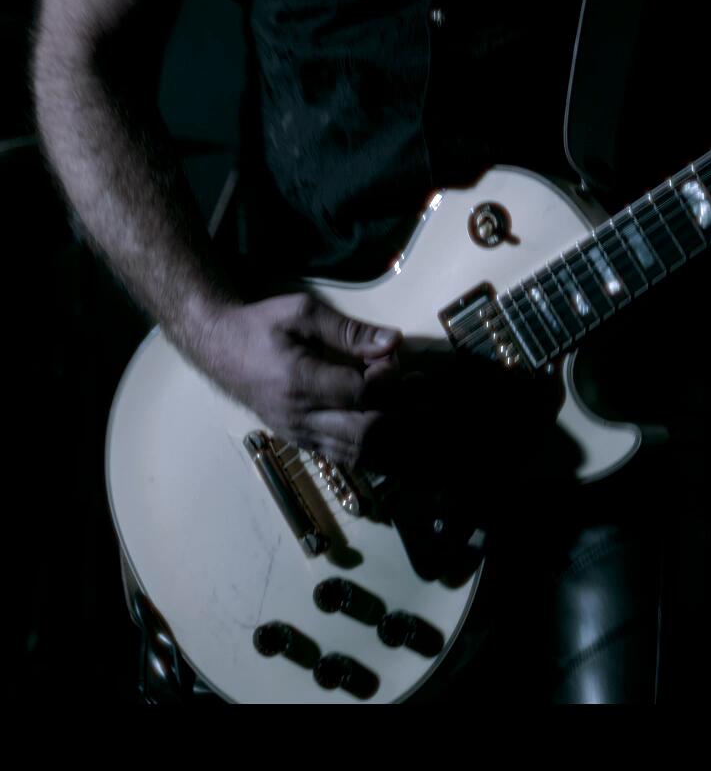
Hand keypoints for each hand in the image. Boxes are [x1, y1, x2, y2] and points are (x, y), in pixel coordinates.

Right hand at [190, 294, 566, 482]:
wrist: (216, 346)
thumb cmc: (260, 324)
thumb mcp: (302, 313)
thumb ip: (349, 332)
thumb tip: (393, 343)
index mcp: (297, 382)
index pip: (360, 395)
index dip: (390, 384)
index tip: (402, 365)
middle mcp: (298, 416)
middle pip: (365, 430)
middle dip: (405, 418)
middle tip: (433, 400)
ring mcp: (299, 433)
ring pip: (358, 452)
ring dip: (399, 442)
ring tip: (430, 427)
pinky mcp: (301, 441)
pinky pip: (345, 458)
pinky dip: (378, 456)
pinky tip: (404, 448)